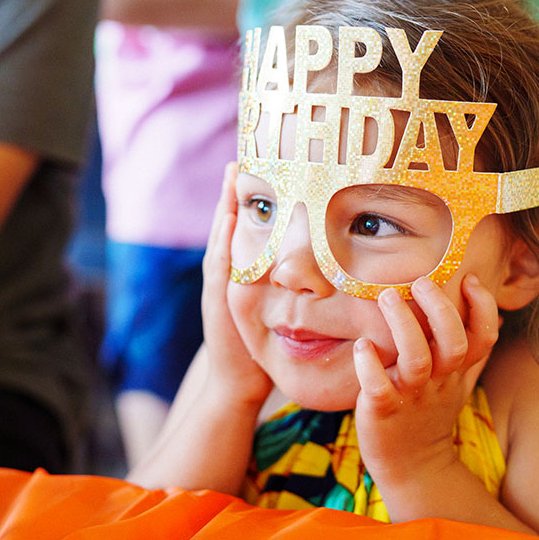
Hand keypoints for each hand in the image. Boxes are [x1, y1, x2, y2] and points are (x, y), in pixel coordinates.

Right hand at [202, 163, 272, 405]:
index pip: (246, 228)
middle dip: (235, 192)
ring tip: (234, 175)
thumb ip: (294, 286)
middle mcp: (227, 272)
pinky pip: (221, 262)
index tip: (259, 166)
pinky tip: (231, 216)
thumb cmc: (264, 345)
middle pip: (230, 224)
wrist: (239, 380)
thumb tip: (321, 264)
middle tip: (242, 159)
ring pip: (223, 237)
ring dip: (227, 206)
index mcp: (243, 271)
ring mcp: (220, 283)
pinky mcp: (218, 297)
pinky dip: (224, 238)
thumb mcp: (280, 308)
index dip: (250, 199)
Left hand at [352, 274, 499, 487]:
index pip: (483, 338)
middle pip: (453, 343)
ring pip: (416, 360)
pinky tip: (361, 346)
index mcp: (457, 371)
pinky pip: (378, 388)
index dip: (484, 307)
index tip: (469, 279)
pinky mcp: (383, 411)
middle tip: (421, 281)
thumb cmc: (432, 414)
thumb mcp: (459, 383)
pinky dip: (369, 366)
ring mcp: (412, 397)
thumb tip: (496, 319)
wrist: (412, 467)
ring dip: (403, 325)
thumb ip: (473, 353)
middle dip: (440, 308)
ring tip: (387, 296)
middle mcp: (439, 381)